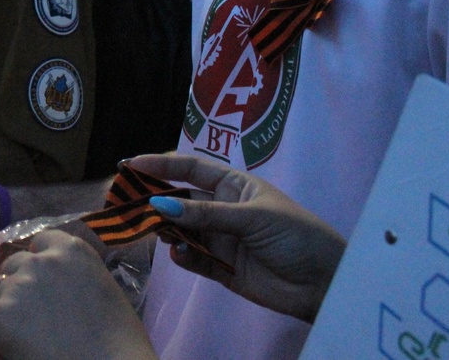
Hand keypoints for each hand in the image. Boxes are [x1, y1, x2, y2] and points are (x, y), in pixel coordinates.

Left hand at [0, 229, 156, 359]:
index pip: (41, 242)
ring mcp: (20, 286)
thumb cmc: (120, 342)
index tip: (40, 283)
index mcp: (73, 250)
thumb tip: (56, 285)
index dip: (38, 263)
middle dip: (20, 286)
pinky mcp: (0, 315)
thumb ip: (76, 276)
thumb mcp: (104, 291)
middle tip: (31, 314)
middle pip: (15, 265)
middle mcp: (43, 260)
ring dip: (4, 307)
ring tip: (17, 333)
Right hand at [130, 153, 345, 322]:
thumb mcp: (253, 218)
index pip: (190, 168)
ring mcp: (220, 238)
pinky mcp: (220, 268)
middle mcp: (221, 208)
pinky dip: (182, 255)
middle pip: (179, 199)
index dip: (160, 165)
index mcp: (233, 185)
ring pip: (181, 229)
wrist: (326, 284)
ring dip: (165, 228)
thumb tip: (159, 205)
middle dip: (152, 199)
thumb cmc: (297, 236)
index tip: (130, 165)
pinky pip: (192, 258)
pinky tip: (179, 253)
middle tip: (123, 201)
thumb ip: (206, 214)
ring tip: (152, 230)